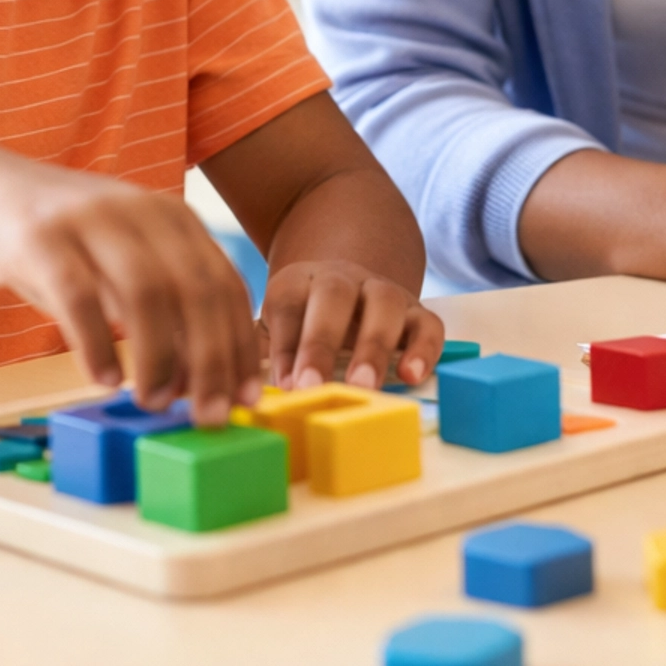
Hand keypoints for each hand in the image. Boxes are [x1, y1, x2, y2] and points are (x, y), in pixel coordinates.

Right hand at [0, 145, 261, 423]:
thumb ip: (157, 308)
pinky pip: (78, 295)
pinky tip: (103, 379)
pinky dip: (97, 343)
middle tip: (207, 415)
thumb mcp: (118, 264)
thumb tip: (196, 382)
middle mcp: (139, 209)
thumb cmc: (56, 242)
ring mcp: (90, 218)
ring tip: (153, 402)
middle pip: (195, 289)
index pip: (224, 284)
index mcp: (171, 217)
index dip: (240, 345)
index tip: (246, 397)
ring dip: (158, 356)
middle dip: (210, 360)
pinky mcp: (39, 235)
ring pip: (146, 291)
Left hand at [260, 257, 445, 391]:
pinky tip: (411, 376)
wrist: (349, 288)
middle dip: (321, 342)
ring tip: (363, 387)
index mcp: (298, 280)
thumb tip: (239, 388)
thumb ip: (258, 352)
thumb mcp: (275, 327)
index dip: (285, 343)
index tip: (283, 385)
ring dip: (373, 346)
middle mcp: (342, 278)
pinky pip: (427, 324)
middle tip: (310, 386)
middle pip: (334, 295)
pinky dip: (422, 349)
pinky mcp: (417, 311)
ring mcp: (383, 291)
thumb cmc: (303, 322)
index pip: (288, 302)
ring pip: (384, 303)